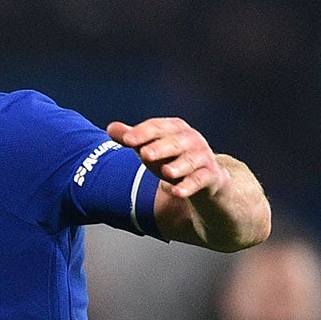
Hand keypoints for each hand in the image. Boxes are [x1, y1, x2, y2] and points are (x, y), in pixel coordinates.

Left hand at [108, 117, 227, 202]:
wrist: (204, 178)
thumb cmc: (171, 158)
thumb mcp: (151, 148)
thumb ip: (132, 138)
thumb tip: (110, 128)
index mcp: (175, 129)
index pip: (158, 127)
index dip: (143, 133)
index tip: (126, 139)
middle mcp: (191, 140)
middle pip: (175, 142)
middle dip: (160, 148)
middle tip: (144, 154)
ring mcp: (203, 157)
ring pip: (190, 161)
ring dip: (178, 166)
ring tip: (166, 172)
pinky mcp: (210, 176)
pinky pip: (200, 180)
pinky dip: (189, 186)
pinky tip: (177, 192)